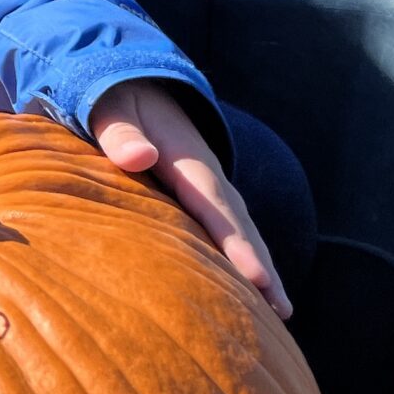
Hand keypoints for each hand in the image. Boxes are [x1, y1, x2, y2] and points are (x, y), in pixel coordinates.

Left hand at [89, 80, 290, 320]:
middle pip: (239, 226)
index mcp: (188, 158)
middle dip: (261, 267)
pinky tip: (252, 292)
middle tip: (282, 311)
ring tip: (280, 314)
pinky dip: (243, 259)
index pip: (214, 206)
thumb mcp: (111, 106)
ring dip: (260, 269)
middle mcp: (208, 176)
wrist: (137, 78)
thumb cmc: (117, 99)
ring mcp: (209, 187)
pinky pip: (227, 231)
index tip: (256, 279)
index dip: (236, 243)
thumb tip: (138, 157)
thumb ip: (119, 131)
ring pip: (239, 231)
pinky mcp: (201, 196)